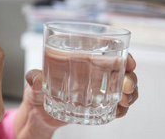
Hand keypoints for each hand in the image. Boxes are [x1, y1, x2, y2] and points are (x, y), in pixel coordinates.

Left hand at [13, 53, 138, 138]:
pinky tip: (118, 111)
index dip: (123, 55)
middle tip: (126, 87)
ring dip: (130, 94)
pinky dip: (121, 109)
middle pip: (122, 71)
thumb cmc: (37, 88)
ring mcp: (98, 89)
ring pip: (124, 88)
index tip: (129, 61)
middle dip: (130, 77)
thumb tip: (36, 80)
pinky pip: (117, 106)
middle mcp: (94, 72)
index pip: (109, 51)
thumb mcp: (34, 80)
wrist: (37, 112)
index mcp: (82, 58)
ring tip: (124, 101)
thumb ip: (34, 77)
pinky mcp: (97, 105)